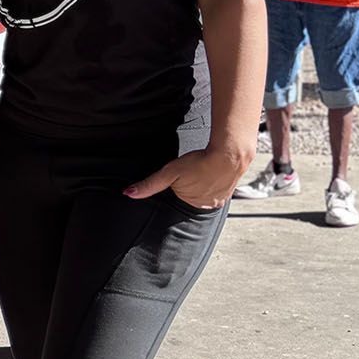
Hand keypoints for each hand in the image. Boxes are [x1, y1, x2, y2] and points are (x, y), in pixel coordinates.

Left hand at [125, 143, 251, 208]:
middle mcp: (207, 206)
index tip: (181, 180)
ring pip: (204, 193)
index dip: (177, 189)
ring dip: (201, 185)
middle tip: (191, 174)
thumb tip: (129, 194)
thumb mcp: (170, 172)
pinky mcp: (228, 191)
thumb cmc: (200, 162)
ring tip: (201, 174)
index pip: (177, 201)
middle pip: (190, 198)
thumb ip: (150, 184)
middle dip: (189, 187)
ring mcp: (219, 199)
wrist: (229, 152)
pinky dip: (212, 183)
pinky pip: (216, 189)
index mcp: (192, 205)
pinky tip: (210, 175)